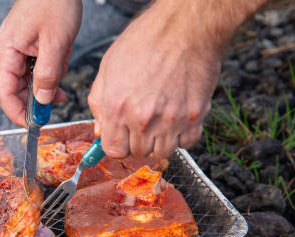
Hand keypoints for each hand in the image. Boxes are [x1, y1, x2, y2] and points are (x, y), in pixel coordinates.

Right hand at [0, 0, 81, 126]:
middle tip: (56, 103)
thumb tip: (41, 101)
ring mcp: (15, 48)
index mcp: (6, 51)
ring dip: (46, 83)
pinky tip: (60, 62)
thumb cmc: (54, 2)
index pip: (3, 93)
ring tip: (62, 69)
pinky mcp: (26, 45)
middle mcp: (6, 52)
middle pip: (13, 89)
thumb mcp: (55, 42)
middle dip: (35, 99)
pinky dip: (48, 71)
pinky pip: (34, 67)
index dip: (17, 113)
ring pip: (26, 80)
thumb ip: (47, 75)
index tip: (33, 125)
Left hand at [88, 1, 223, 157]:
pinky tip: (177, 119)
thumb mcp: (108, 67)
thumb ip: (99, 102)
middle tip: (141, 123)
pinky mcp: (195, 116)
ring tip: (159, 121)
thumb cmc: (146, 40)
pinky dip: (182, 137)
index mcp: (117, 107)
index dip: (116, 145)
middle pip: (138, 152)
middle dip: (137, 141)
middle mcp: (143, 118)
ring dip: (159, 142)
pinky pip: (187, 143)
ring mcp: (171, 120)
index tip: (121, 138)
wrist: (186, 27)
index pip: (113, 150)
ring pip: (162, 152)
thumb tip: (100, 129)